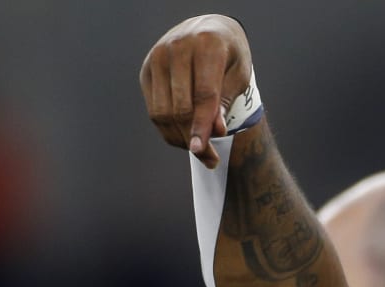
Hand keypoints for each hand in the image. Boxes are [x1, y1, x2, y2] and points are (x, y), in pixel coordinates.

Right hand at [139, 14, 252, 167]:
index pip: (203, 95)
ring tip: (200, 149)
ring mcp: (157, 57)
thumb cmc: (228, 55)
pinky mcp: (146, 70)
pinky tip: (185, 138)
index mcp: (206, 44)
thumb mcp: (238, 75)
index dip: (202, 126)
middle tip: (212, 159)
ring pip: (163, 113)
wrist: (207, 29)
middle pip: (180, 107)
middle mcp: (177, 47)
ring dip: (180, 138)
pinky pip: (154, 110)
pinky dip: (168, 130)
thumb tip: (215, 131)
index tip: (202, 151)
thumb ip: (225, 101)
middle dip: (194, 138)